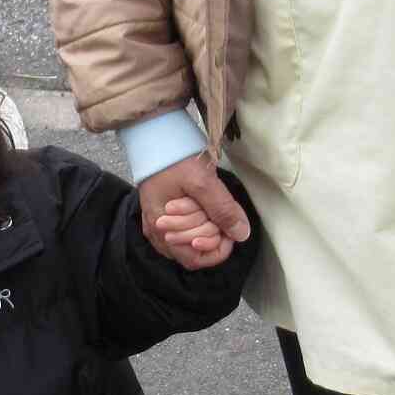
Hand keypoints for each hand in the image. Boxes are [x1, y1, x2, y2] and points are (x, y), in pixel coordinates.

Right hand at [137, 153, 248, 270]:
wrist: (153, 135)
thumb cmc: (173, 158)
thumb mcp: (202, 182)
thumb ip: (222, 210)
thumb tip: (241, 234)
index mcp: (161, 229)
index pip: (196, 259)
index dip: (218, 249)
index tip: (230, 229)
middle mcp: (156, 233)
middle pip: (194, 252)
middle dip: (212, 234)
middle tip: (215, 208)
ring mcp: (156, 224)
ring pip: (189, 241)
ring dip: (205, 227)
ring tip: (207, 205)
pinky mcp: (160, 213)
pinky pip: (183, 229)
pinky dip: (197, 221)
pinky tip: (201, 205)